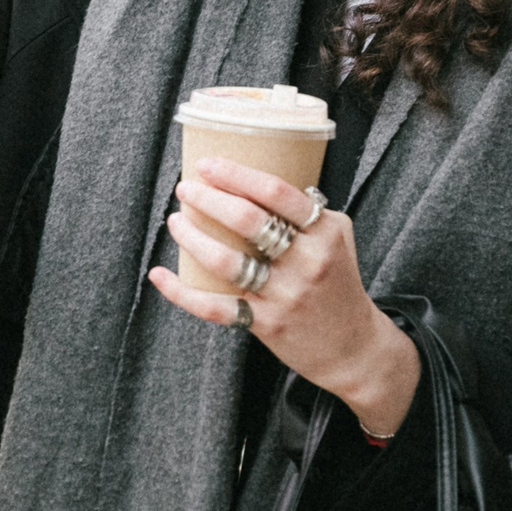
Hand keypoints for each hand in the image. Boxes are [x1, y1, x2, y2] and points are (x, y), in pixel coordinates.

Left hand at [146, 160, 421, 438]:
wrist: (353, 346)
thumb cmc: (338, 282)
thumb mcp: (337, 238)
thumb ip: (307, 211)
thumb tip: (257, 183)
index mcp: (325, 232)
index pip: (277, 193)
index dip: (237, 175)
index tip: (207, 164)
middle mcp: (306, 261)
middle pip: (248, 220)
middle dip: (208, 199)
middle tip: (185, 188)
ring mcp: (285, 295)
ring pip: (227, 261)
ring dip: (192, 237)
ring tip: (175, 221)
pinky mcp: (266, 324)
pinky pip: (215, 307)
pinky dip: (181, 291)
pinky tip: (158, 274)